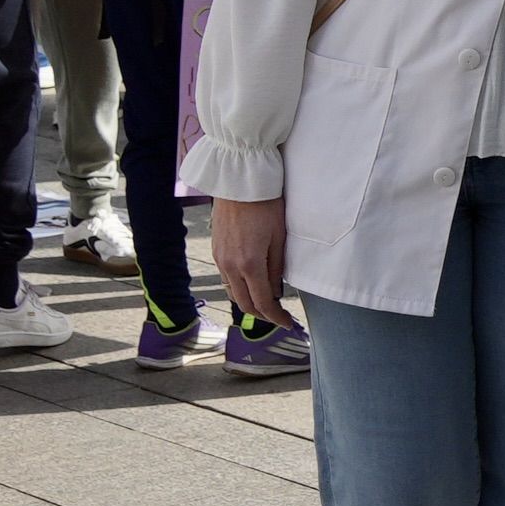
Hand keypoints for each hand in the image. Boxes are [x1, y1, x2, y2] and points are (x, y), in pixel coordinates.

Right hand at [211, 195, 287, 320]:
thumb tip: (275, 292)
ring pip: (232, 293)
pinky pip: (225, 278)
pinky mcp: (216, 250)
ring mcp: (220, 259)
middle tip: (279, 316)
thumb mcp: (279, 238)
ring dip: (249, 302)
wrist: (238, 181)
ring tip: (266, 302)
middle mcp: (230, 266)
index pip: (263, 303)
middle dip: (262, 315)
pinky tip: (251, 283)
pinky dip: (238, 288)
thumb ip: (276, 268)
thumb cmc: (266, 205)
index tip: (288, 324)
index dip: (276, 317)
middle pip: (244, 304)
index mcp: (250, 265)